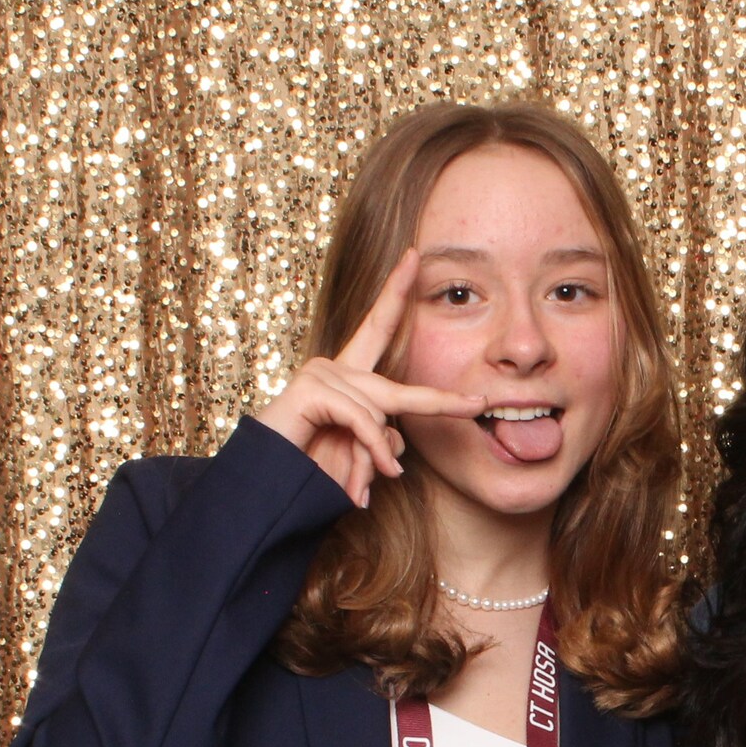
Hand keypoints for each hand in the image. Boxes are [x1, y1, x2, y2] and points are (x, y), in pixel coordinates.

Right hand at [251, 249, 486, 507]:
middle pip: (399, 391)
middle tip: (479, 405)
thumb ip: (381, 442)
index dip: (396, 291)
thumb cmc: (306, 473)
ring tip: (357, 489)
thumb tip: (396, 447)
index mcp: (346, 377)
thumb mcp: (355, 456)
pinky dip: (368, 453)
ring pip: (380, 419)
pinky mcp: (313, 389)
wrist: (266, 488)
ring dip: (373, 461)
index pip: (378, 327)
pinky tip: (359, 485)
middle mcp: (335, 368)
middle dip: (442, 403)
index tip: (414, 257)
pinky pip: (363, 421)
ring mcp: (322, 375)